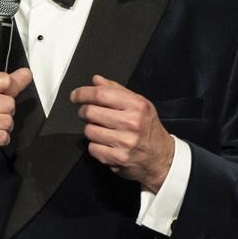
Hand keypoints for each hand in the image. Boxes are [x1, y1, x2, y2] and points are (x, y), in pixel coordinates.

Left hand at [70, 75, 174, 192]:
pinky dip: (95, 146)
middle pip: (91, 112)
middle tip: (89, 114)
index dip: (83, 93)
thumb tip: (96, 80)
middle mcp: (132, 123)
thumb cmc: (149, 129)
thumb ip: (116, 90)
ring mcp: (125, 142)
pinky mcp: (118, 158)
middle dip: (85, 112)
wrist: (161, 157)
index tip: (75, 95)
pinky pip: (92, 148)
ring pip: (89, 130)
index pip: (101, 94)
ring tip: (104, 131)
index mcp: (136, 105)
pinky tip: (107, 144)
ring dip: (92, 130)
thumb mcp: (139, 104)